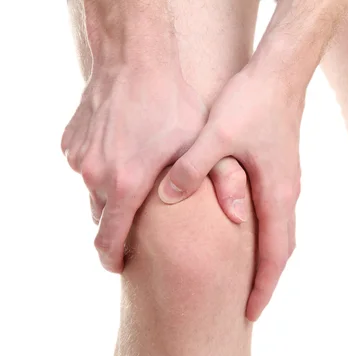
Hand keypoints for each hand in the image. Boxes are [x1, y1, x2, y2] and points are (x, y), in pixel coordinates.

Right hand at [61, 63, 247, 271]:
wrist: (134, 58)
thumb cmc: (173, 102)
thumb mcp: (204, 141)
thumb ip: (220, 181)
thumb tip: (236, 217)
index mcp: (126, 184)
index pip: (110, 240)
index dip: (114, 259)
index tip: (121, 266)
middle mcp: (96, 175)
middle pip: (103, 217)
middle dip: (120, 226)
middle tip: (143, 222)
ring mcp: (80, 158)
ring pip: (94, 193)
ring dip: (112, 195)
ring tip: (138, 184)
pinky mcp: (72, 142)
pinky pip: (86, 168)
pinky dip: (102, 170)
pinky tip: (127, 154)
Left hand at [158, 67, 302, 320]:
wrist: (281, 73)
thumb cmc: (253, 103)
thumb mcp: (216, 135)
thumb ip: (191, 168)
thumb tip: (167, 197)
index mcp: (276, 193)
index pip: (275, 254)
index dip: (264, 286)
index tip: (251, 313)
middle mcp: (287, 194)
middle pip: (282, 250)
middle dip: (267, 280)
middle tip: (248, 306)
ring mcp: (286, 183)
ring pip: (280, 233)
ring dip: (267, 260)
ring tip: (248, 280)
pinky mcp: (279, 171)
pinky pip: (274, 216)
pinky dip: (264, 237)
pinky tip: (244, 235)